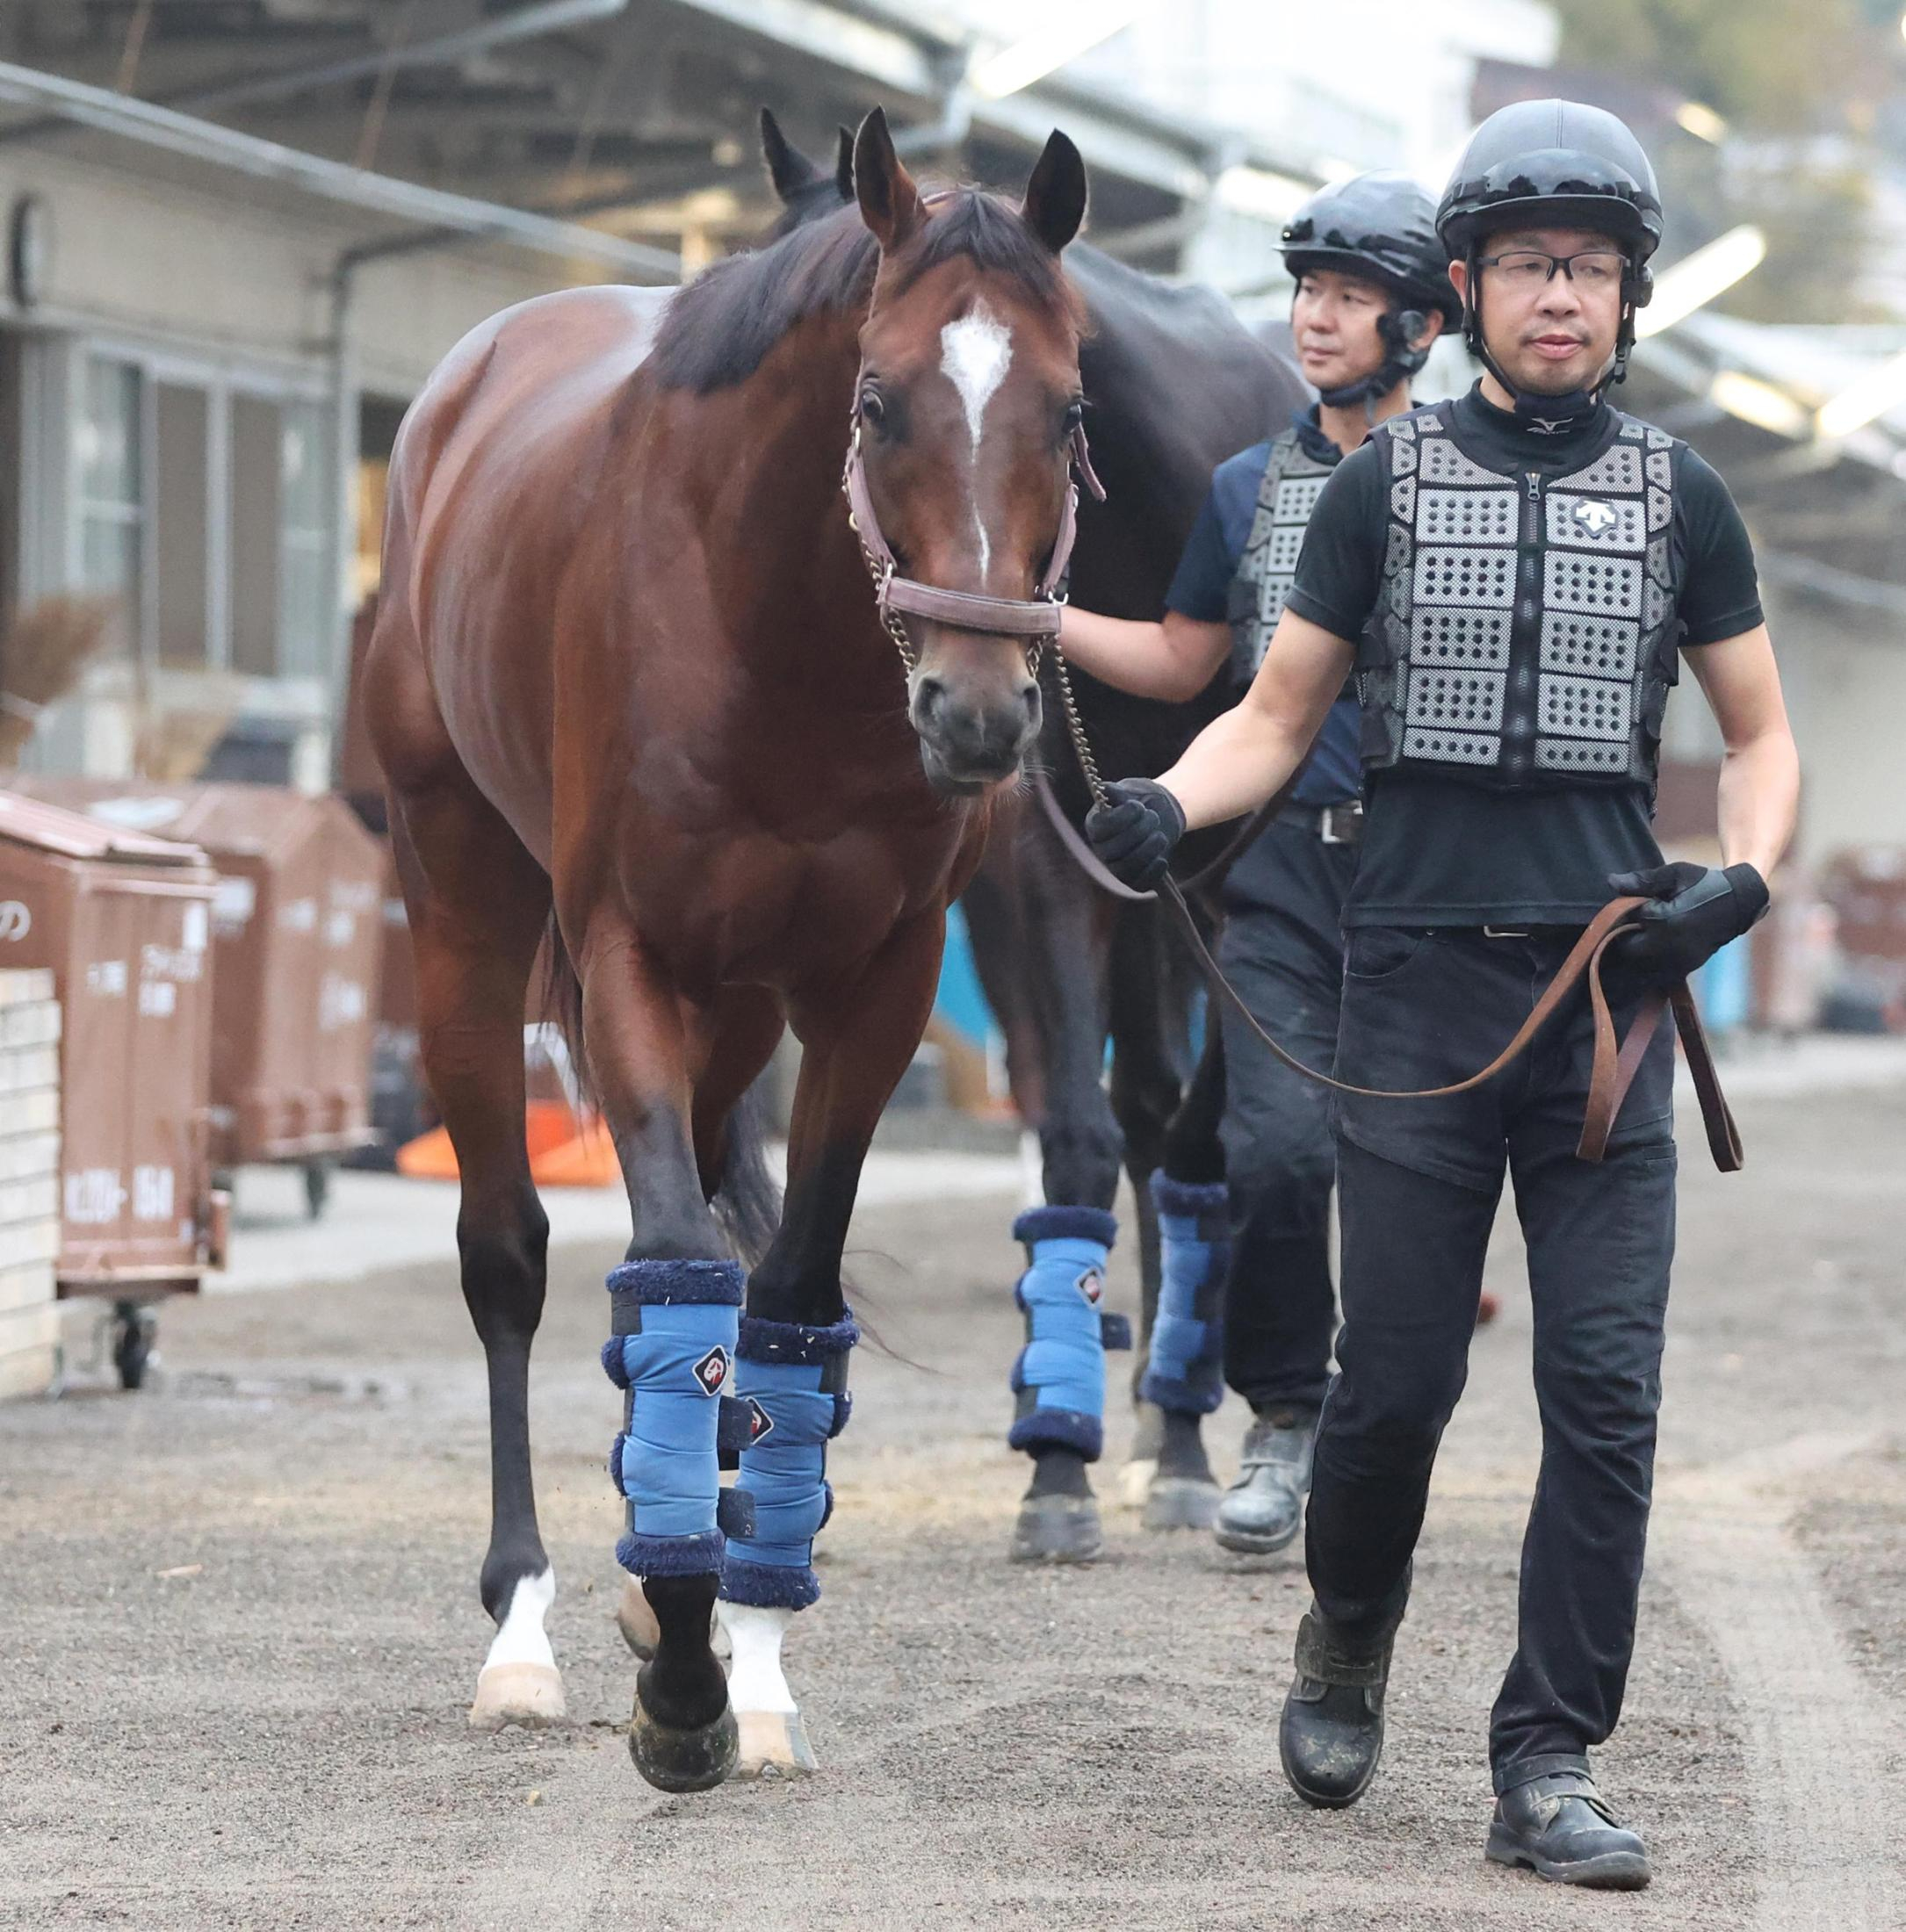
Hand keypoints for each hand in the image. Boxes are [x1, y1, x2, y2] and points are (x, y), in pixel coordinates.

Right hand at [1085, 778, 1185, 889]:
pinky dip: (1152, 872)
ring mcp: (1116, 866)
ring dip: (1147, 852)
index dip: (1120, 818)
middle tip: (1154, 816)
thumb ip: (1117, 791)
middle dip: (1138, 832)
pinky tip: (1162, 859)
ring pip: (1126, 868)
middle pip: (1113, 850)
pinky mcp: (1132, 879)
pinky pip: (1139, 884)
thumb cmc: (1141, 799)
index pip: (1100, 828)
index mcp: (1095, 825)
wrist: (1161, 812)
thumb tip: (1106, 790)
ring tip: (1161, 836)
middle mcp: (1102, 848)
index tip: (1138, 806)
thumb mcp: (1130, 789)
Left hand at [1606, 861, 1769, 987]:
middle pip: (1629, 948)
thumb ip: (1643, 880)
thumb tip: (1611, 882)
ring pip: (1643, 963)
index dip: (1623, 913)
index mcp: (1664, 921)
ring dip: (1640, 949)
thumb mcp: (1675, 874)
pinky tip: (1662, 942)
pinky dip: (1654, 959)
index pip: (1626, 921)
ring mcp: (1679, 960)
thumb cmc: (1704, 883)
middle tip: (1639, 921)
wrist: (1739, 902)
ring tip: (1650, 931)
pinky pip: (1659, 970)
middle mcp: (1670, 946)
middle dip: (1628, 935)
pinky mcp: (1687, 967)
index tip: (1633, 905)